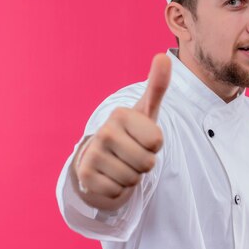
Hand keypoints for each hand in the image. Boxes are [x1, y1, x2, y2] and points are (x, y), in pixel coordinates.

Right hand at [74, 53, 171, 210]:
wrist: (100, 155)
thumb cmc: (130, 132)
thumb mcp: (146, 111)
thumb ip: (157, 86)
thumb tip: (164, 56)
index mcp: (121, 115)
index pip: (157, 142)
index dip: (155, 144)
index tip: (142, 138)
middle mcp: (104, 132)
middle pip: (147, 163)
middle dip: (145, 163)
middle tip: (133, 154)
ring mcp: (92, 154)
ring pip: (133, 179)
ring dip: (132, 176)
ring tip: (121, 163)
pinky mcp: (85, 177)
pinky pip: (118, 192)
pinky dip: (119, 189)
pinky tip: (110, 175)